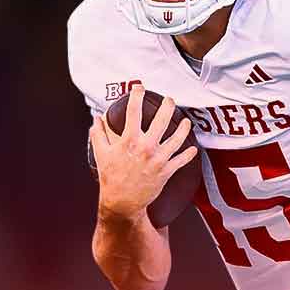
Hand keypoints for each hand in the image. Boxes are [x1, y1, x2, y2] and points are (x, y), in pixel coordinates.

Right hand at [89, 84, 196, 223]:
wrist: (122, 201)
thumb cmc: (111, 177)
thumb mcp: (101, 153)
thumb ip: (98, 134)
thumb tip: (96, 118)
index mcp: (128, 140)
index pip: (133, 112)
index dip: (137, 96)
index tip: (140, 88)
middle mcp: (145, 147)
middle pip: (161, 120)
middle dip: (168, 106)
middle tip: (170, 100)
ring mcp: (158, 158)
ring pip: (177, 138)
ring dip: (184, 128)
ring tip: (186, 121)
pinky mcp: (167, 170)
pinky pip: (182, 159)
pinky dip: (189, 153)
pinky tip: (193, 147)